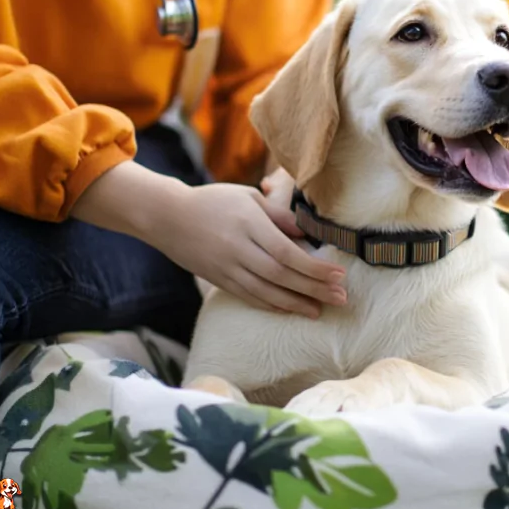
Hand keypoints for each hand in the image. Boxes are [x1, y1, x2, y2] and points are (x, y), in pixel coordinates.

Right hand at [72, 162, 345, 316]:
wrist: (167, 217)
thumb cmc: (214, 201)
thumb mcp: (248, 197)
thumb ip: (278, 216)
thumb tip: (308, 235)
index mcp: (248, 225)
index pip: (287, 252)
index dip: (314, 267)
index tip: (338, 274)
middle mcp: (238, 250)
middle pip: (281, 275)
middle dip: (314, 288)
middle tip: (341, 298)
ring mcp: (227, 268)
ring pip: (266, 291)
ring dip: (296, 303)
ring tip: (321, 310)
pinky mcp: (219, 280)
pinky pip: (249, 296)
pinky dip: (272, 305)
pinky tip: (292, 309)